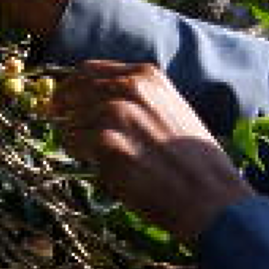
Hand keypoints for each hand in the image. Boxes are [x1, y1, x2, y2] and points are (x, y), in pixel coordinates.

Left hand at [50, 61, 254, 243]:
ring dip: (75, 138)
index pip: (90, 71)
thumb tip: (98, 103)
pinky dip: (80, 155)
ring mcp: (116, 113)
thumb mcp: (173, 111)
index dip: (71, 87)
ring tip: (97, 156)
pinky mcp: (106, 143)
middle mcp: (130, 88)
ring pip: (71, 120)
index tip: (61, 100)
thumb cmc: (197, 163)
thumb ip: (138, 101)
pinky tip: (100, 166)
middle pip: (74, 91)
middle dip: (63, 107)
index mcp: (147, 76)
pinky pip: (73, 143)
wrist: (211, 197)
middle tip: (57, 122)